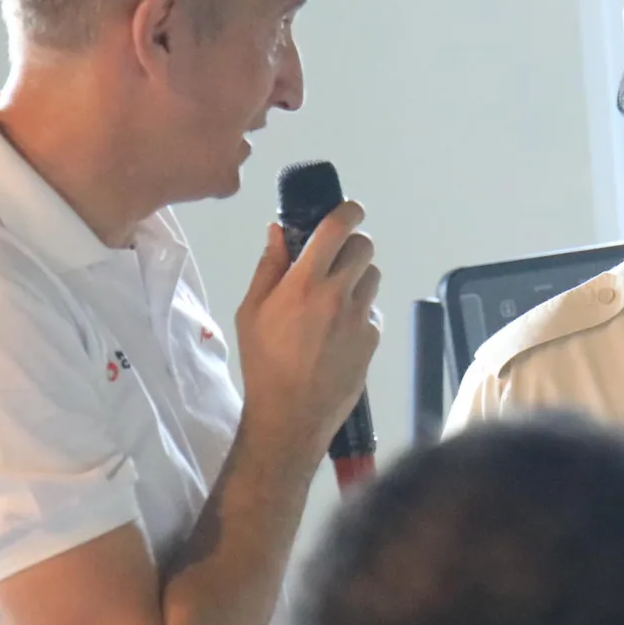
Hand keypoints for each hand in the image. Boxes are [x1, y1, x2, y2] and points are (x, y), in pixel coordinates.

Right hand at [234, 200, 381, 451]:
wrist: (290, 415)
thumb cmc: (263, 361)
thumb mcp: (251, 311)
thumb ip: (269, 267)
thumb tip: (278, 230)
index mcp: (304, 282)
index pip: (337, 228)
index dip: (349, 210)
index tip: (350, 209)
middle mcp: (338, 294)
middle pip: (364, 247)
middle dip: (351, 246)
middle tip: (334, 260)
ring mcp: (360, 318)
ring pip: (373, 277)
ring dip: (358, 278)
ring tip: (335, 298)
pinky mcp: (373, 339)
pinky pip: (372, 311)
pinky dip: (360, 312)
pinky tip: (339, 332)